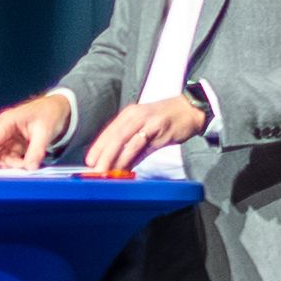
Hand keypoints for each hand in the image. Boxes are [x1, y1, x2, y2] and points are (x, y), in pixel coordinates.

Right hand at [0, 89, 72, 172]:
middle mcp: (2, 128)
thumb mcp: (45, 132)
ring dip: (6, 164)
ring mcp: (6, 136)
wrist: (57, 108)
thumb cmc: (49, 112)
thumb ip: (36, 151)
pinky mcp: (11, 143)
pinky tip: (25, 162)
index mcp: (7, 121)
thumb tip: (29, 167)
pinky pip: (5, 157)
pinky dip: (12, 163)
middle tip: (3, 170)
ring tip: (24, 165)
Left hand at [84, 91, 212, 180]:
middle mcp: (137, 116)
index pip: (110, 131)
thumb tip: (118, 162)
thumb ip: (131, 142)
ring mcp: (149, 123)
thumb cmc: (166, 119)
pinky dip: (134, 158)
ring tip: (107, 171)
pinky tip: (127, 167)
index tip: (90, 161)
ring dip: (116, 158)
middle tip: (95, 169)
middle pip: (116, 137)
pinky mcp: (161, 131)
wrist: (190, 109)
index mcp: (129, 114)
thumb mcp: (144, 126)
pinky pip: (144, 146)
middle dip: (104, 154)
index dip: (98, 147)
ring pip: (128, 142)